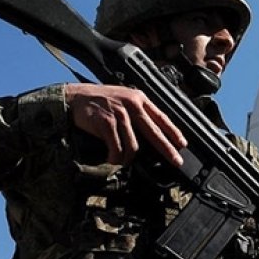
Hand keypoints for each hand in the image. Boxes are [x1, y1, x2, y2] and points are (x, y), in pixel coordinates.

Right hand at [64, 83, 186, 165]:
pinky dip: (115, 157)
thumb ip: (137, 111)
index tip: (182, 144)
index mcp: (139, 99)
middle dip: (167, 149)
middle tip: (176, 161)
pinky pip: (117, 148)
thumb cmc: (99, 100)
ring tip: (122, 161)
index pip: (161, 117)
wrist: (75, 97)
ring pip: (134, 145)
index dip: (173, 132)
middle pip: (154, 132)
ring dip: (128, 158)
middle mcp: (132, 105)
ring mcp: (120, 114)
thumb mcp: (123, 98)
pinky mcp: (107, 124)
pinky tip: (112, 159)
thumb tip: (151, 132)